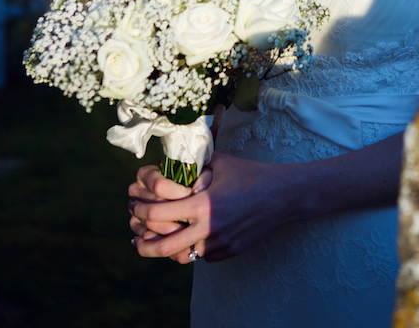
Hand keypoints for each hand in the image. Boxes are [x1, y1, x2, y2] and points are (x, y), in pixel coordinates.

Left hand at [128, 152, 293, 263]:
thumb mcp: (220, 163)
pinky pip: (203, 255)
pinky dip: (193, 248)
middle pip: (165, 247)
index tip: (137, 207)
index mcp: (202, 205)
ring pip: (184, 255)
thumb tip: (173, 163)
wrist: (283, 195)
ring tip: (161, 238)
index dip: (143, 212)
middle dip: (144, 244)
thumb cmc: (251, 174)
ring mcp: (219, 244)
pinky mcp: (229, 252)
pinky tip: (190, 237)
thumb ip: (195, 166)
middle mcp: (208, 229)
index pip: (160, 215)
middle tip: (135, 238)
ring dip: (170, 248)